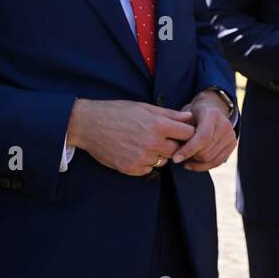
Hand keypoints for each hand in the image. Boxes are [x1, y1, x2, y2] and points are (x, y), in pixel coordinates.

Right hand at [66, 99, 195, 176]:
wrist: (88, 125)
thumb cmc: (117, 112)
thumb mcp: (144, 107)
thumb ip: (169, 114)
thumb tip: (189, 117)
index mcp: (158, 125)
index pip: (188, 134)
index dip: (186, 133)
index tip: (181, 132)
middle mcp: (152, 143)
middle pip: (177, 150)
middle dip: (172, 144)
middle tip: (160, 138)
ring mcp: (141, 158)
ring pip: (163, 161)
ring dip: (158, 154)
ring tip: (143, 143)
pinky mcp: (131, 168)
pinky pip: (148, 170)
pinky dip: (145, 163)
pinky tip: (134, 151)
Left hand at [170, 89, 237, 170]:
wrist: (210, 109)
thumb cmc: (192, 114)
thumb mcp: (184, 116)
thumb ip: (180, 129)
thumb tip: (171, 146)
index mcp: (212, 114)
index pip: (202, 137)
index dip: (188, 149)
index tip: (175, 158)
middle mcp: (225, 124)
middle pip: (206, 150)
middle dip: (190, 156)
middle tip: (178, 157)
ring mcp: (231, 135)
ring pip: (211, 158)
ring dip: (195, 161)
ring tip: (184, 158)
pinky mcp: (233, 144)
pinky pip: (218, 162)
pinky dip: (203, 166)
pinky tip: (192, 164)